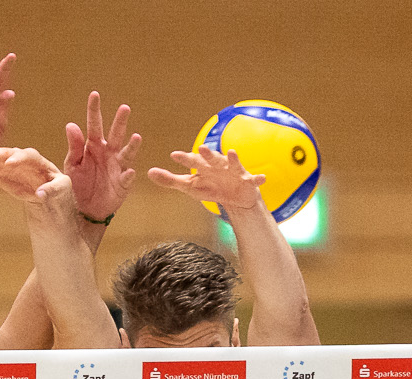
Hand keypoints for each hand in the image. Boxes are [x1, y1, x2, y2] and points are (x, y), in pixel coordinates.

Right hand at [0, 147, 70, 207]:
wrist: (46, 192)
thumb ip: (51, 190)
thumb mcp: (61, 189)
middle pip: (4, 153)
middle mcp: (16, 157)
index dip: (18, 159)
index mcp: (35, 158)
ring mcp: (4, 165)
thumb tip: (40, 195)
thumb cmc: (57, 186)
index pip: (26, 155)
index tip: (9, 164)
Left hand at [64, 92, 140, 223]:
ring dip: (132, 145)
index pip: (94, 125)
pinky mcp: (123, 183)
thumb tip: (71, 125)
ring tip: (136, 137)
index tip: (95, 95)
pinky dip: (128, 175)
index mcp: (93, 146)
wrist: (84, 210)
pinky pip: (127, 178)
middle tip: (124, 108)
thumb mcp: (72, 165)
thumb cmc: (78, 184)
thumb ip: (74, 146)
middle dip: (120, 122)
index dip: (94, 110)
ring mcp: (118, 167)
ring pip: (127, 153)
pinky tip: (129, 172)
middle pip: (115, 134)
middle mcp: (108, 153)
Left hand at [147, 145, 264, 213]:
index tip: (174, 155)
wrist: (235, 198)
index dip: (184, 158)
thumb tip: (148, 172)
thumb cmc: (211, 187)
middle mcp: (218, 164)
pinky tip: (263, 178)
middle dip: (207, 154)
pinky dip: (258, 178)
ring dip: (232, 158)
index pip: (191, 161)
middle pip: (211, 158)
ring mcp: (234, 171)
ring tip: (231, 152)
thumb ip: (170, 180)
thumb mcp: (189, 187)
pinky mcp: (248, 180)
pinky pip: (254, 179)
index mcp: (203, 166)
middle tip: (201, 149)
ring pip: (232, 163)